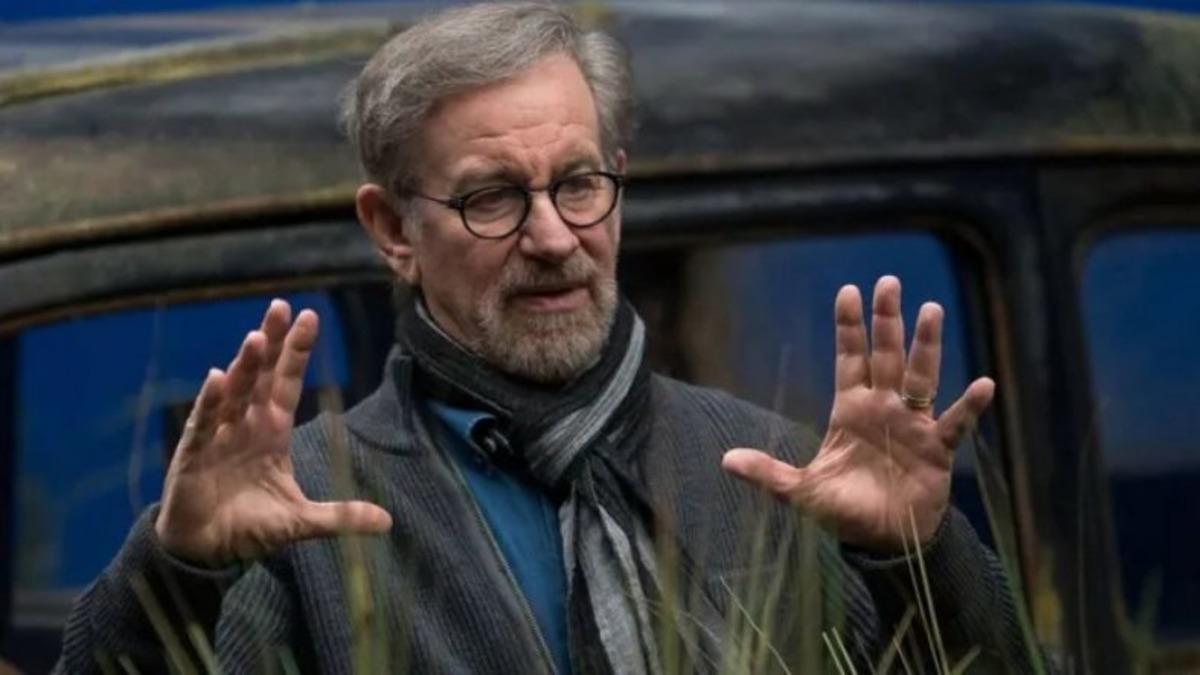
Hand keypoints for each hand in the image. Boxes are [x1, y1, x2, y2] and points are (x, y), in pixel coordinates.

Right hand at [155, 300, 391, 564]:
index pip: (287, 382)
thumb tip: (387, 521)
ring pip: (234, 392)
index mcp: (272, 431)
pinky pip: (203, 422)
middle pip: (261, 375)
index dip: (297, 351)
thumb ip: (341, 517)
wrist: (206, 551)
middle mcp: (246, 424)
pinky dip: (210, 401)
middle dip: (272, 342)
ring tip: (257, 338)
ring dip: (245, 366)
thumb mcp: (301, 521)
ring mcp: (218, 435)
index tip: (309, 316)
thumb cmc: (251, 526)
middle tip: (281, 306)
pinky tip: (217, 377)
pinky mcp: (193, 453)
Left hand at [722, 276, 993, 551]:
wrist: (882, 541)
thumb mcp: (801, 491)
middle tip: (888, 282)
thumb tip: (725, 460)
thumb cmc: (843, 511)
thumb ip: (768, 473)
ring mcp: (912, 425)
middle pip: (886, 355)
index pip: (849, 359)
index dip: (849, 327)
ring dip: (926, 346)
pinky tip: (983, 384)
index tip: (848, 290)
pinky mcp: (937, 449)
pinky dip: (969, 406)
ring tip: (931, 310)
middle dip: (887, 320)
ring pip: (921, 376)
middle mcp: (883, 408)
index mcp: (850, 410)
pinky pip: (956, 422)